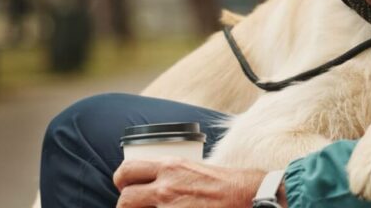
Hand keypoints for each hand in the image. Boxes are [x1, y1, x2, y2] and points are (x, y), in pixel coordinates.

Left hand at [113, 158, 278, 206]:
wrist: (248, 196)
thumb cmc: (228, 183)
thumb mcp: (195, 168)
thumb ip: (172, 174)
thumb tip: (156, 183)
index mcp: (171, 166)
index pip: (128, 170)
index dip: (122, 181)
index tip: (126, 187)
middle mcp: (166, 186)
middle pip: (125, 198)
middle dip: (125, 205)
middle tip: (133, 207)